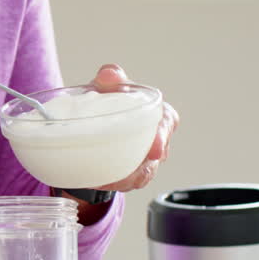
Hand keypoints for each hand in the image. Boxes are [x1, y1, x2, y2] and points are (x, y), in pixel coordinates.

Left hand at [89, 64, 178, 191]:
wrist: (92, 121)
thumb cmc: (107, 100)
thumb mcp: (107, 86)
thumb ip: (110, 76)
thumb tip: (109, 75)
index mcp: (159, 114)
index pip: (167, 124)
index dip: (161, 137)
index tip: (154, 150)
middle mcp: (157, 139)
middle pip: (156, 156)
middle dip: (143, 167)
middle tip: (125, 175)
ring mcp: (145, 160)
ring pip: (141, 175)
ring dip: (124, 180)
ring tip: (104, 180)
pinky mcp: (132, 175)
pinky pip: (126, 183)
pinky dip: (112, 184)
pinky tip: (98, 182)